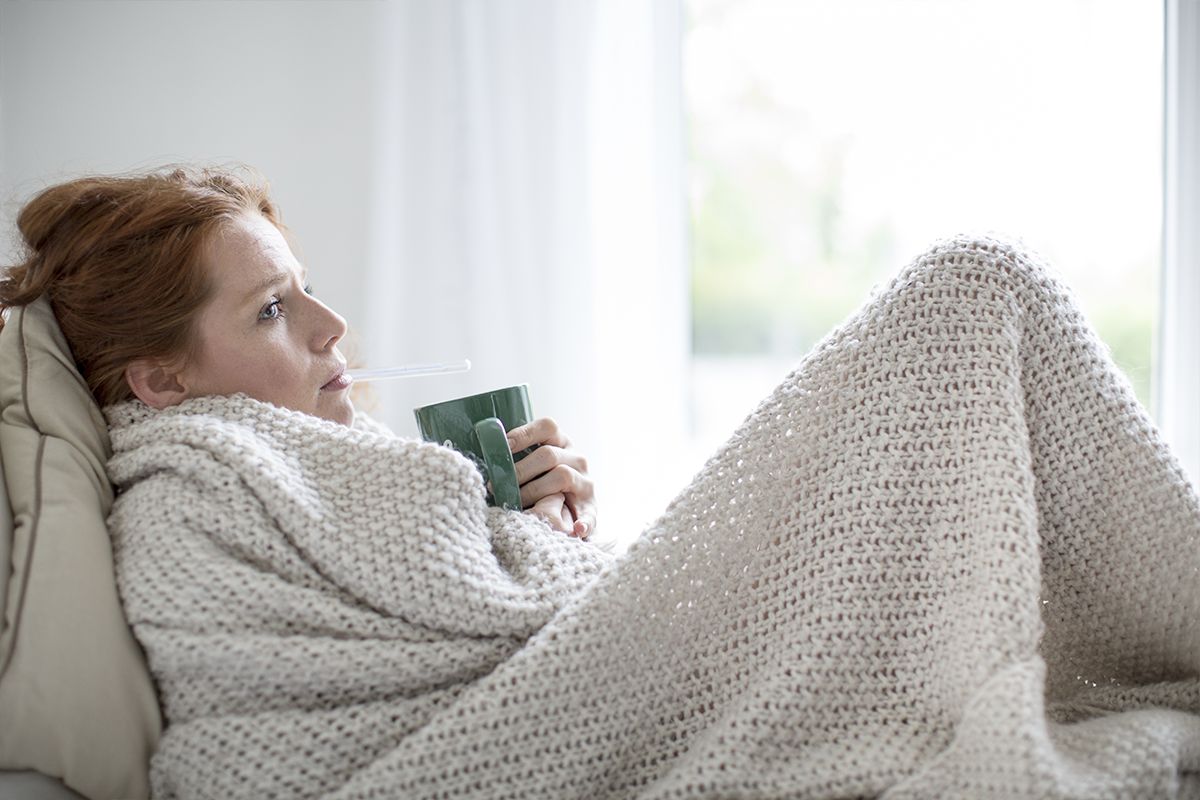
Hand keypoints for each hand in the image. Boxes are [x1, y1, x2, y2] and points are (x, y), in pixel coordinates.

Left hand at [506, 417, 596, 538]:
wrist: (572, 509)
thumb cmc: (543, 483)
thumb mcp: (536, 463)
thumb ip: (518, 456)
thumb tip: (489, 451)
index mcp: (561, 442)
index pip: (547, 427)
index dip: (525, 433)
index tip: (504, 445)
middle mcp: (576, 458)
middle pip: (549, 455)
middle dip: (520, 470)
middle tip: (498, 486)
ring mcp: (585, 482)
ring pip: (562, 476)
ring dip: (534, 491)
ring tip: (516, 505)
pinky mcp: (591, 507)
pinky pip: (589, 514)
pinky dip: (584, 521)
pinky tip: (576, 529)